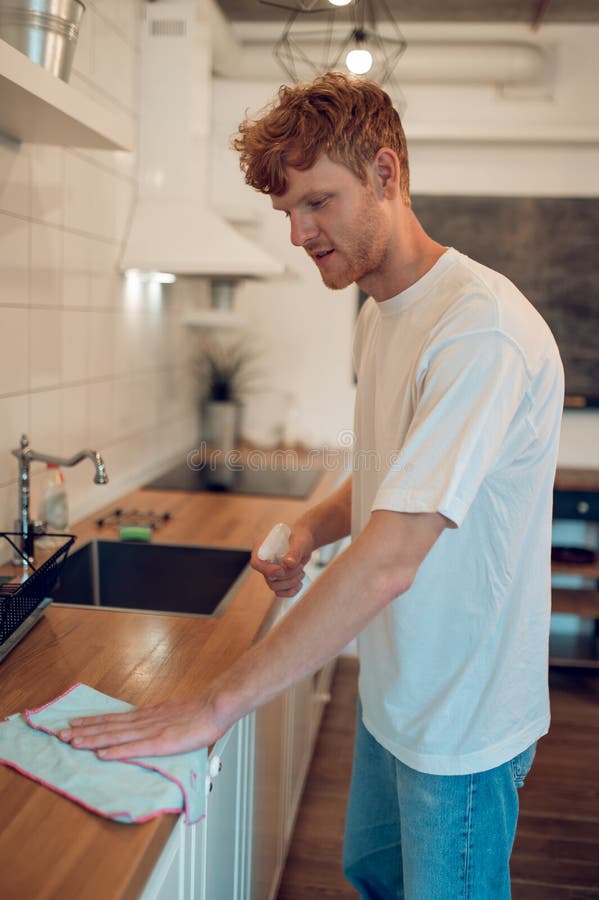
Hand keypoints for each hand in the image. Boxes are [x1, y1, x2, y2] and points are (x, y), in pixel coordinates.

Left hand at [58, 692, 230, 759]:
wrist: (215, 707)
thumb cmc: (199, 712)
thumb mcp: (171, 713)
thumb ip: (156, 720)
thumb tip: (144, 727)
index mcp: (147, 715)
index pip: (114, 719)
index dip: (93, 723)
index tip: (74, 725)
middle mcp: (144, 721)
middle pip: (109, 726)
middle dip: (84, 731)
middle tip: (61, 734)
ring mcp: (151, 731)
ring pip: (116, 736)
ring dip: (93, 740)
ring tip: (73, 742)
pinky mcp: (161, 742)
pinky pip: (135, 748)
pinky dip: (117, 751)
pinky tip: (103, 754)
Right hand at [250, 523, 313, 597]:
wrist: (305, 542)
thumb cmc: (300, 536)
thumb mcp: (300, 541)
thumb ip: (294, 551)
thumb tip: (288, 563)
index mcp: (263, 547)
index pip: (257, 563)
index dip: (268, 570)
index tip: (282, 570)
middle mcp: (264, 561)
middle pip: (268, 578)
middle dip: (287, 576)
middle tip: (300, 567)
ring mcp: (271, 571)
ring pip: (275, 587)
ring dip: (291, 583)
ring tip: (301, 572)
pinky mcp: (278, 579)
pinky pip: (280, 592)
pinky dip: (291, 591)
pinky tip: (300, 583)